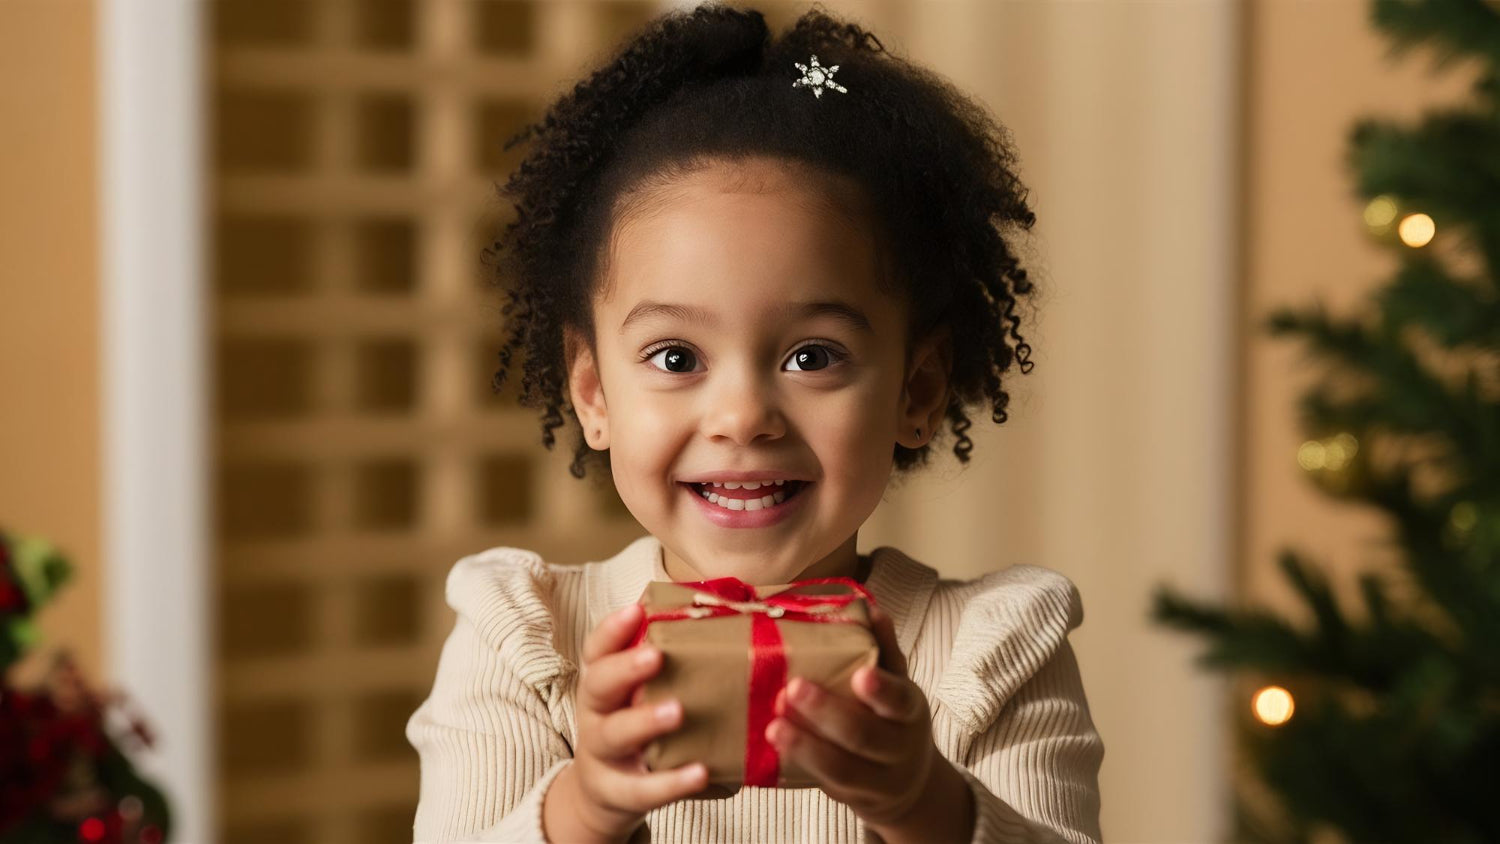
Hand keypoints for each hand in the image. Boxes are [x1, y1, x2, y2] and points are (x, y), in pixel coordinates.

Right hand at [553, 602, 707, 841]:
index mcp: (604, 681)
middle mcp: (596, 712)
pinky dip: (670, 782)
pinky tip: (699, 772)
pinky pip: (642, 789)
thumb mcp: (638, 694)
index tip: (636, 611)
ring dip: (644, 721)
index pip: (598, 649)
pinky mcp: (618, 792)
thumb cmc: (636, 726)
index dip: (612, 630)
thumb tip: (729, 617)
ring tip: (677, 711)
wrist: (604, 793)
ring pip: (614, 734)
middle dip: (625, 668)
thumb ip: (671, 664)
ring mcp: (603, 754)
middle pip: (598, 684)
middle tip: (655, 656)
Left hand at [764, 604, 948, 829]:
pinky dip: (799, 767)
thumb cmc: (893, 719)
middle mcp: (899, 750)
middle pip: (865, 736)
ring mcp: (877, 781)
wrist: (909, 786)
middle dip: (827, 714)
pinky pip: (825, 786)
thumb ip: (883, 649)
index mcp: (910, 712)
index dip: (883, 691)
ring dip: (805, 747)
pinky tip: (773, 748)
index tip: (860, 676)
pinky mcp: (851, 800)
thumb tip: (871, 607)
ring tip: (773, 726)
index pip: (901, 701)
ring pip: (842, 769)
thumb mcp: (898, 685)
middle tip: (792, 689)